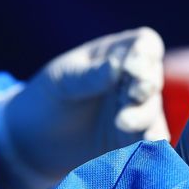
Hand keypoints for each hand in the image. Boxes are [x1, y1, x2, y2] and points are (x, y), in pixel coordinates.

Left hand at [0, 27, 169, 188]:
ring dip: (144, 115)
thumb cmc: (48, 97)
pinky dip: (152, 140)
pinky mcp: (135, 139)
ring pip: (153, 109)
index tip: (133, 68)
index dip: (145, 53)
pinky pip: (152, 138)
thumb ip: (88, 75)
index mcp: (117, 55)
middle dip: (146, 86)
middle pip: (153, 77)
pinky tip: (146, 143)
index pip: (145, 44)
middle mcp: (132, 81)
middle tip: (134, 95)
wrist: (35, 141)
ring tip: (123, 124)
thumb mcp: (62, 80)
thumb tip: (115, 66)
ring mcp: (137, 110)